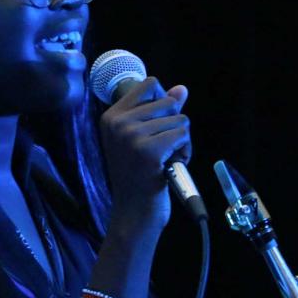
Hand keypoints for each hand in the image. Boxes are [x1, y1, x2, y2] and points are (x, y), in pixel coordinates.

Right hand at [98, 77, 190, 230]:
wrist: (133, 212)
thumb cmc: (139, 175)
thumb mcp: (141, 138)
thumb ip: (160, 111)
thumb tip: (182, 89)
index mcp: (111, 117)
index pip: (149, 84)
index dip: (164, 101)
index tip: (159, 124)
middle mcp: (118, 123)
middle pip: (168, 102)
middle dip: (174, 125)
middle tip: (162, 149)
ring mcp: (132, 136)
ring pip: (180, 120)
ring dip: (181, 141)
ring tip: (166, 159)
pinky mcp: (149, 151)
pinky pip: (183, 135)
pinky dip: (185, 151)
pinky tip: (172, 165)